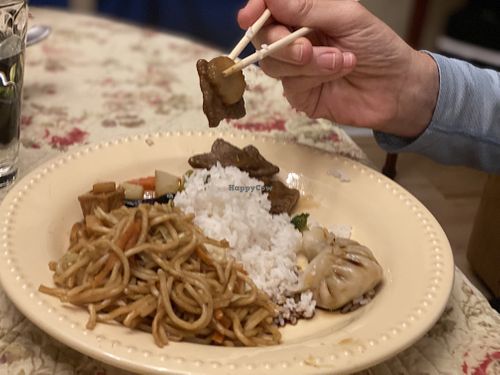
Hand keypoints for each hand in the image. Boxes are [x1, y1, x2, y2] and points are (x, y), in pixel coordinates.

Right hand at [238, 0, 438, 136]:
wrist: (396, 88)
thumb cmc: (378, 46)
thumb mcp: (347, 17)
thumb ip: (308, 8)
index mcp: (304, 16)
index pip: (269, 11)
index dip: (255, 11)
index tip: (249, 15)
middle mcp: (295, 41)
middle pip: (263, 39)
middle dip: (282, 43)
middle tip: (307, 48)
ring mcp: (295, 70)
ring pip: (274, 64)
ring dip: (308, 63)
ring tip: (341, 61)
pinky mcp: (299, 95)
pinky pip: (290, 85)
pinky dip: (314, 77)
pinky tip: (337, 74)